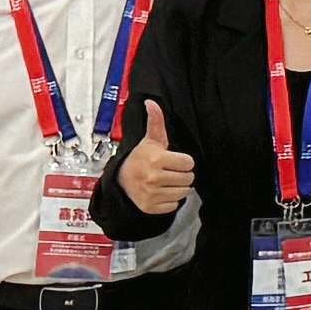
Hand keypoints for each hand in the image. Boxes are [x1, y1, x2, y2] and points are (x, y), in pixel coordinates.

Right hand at [117, 99, 193, 218]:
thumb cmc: (140, 158)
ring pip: (183, 193)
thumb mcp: (150, 140)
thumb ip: (156, 121)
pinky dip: (169, 201)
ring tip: (166, 181)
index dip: (183, 161)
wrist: (121, 180)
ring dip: (177, 188)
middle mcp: (154, 177)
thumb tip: (151, 102)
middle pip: (188, 179)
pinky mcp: (150, 207)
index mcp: (156, 159)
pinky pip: (173, 206)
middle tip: (170, 171)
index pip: (189, 163)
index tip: (173, 160)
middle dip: (182, 174)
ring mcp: (151, 194)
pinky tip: (160, 192)